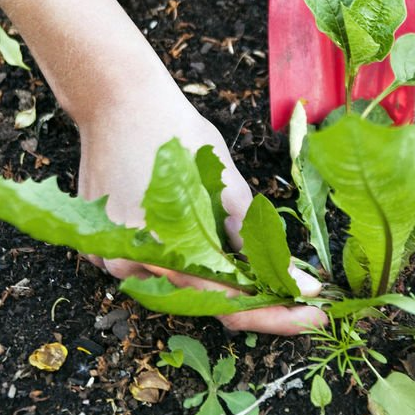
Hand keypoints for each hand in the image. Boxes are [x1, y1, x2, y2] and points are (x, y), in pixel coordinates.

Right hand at [79, 63, 326, 334]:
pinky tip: (194, 227)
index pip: (230, 305)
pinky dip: (179, 253)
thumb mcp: (225, 182)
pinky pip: (149, 262)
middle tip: (291, 285)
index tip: (314, 315)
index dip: (277, 313)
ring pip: (175, 281)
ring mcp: (109, 255)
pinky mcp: (100, 242)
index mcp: (168, 250)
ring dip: (211, 271)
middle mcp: (132, 264)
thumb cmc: (176, 132)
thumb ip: (254, 237)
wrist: (119, 99)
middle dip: (249, 293)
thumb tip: (292, 277)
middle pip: (201, 297)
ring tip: (245, 250)